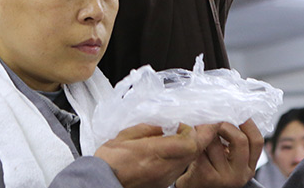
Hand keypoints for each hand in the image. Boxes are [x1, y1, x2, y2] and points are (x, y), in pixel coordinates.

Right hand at [95, 123, 218, 187]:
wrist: (102, 183)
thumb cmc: (110, 161)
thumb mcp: (126, 135)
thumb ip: (149, 128)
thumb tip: (166, 123)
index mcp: (154, 153)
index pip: (190, 143)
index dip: (197, 130)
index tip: (194, 121)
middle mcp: (165, 168)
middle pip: (195, 152)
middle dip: (201, 136)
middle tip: (199, 123)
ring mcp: (166, 178)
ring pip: (189, 159)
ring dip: (192, 145)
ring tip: (184, 133)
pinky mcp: (164, 183)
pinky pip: (180, 167)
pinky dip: (182, 154)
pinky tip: (173, 146)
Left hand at [176, 120, 263, 187]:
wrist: (194, 187)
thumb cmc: (210, 166)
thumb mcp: (227, 156)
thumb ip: (233, 140)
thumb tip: (228, 109)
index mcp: (248, 167)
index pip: (257, 141)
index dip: (247, 123)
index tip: (236, 113)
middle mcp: (240, 175)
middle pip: (240, 140)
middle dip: (224, 125)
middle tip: (213, 121)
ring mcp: (224, 178)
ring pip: (216, 143)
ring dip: (204, 132)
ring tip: (198, 131)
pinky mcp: (207, 176)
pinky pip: (201, 149)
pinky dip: (194, 142)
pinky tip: (191, 143)